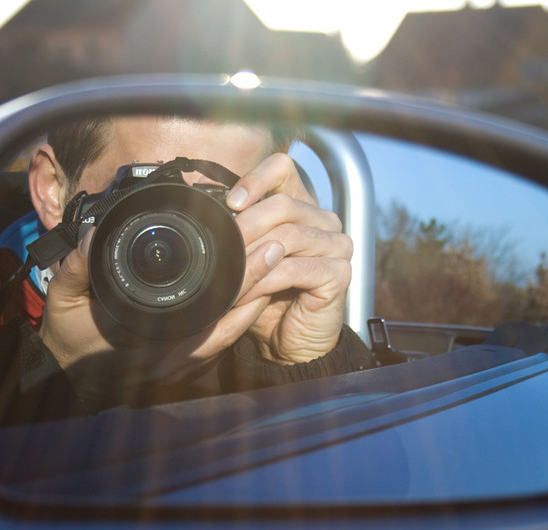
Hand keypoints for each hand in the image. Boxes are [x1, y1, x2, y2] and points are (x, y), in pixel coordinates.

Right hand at [38, 153, 351, 401]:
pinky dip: (239, 318)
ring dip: (252, 301)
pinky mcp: (184, 363)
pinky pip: (220, 341)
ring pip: (228, 333)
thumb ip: (75, 272)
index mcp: (146, 347)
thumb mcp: (63, 304)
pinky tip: (256, 294)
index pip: (200, 321)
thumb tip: (89, 240)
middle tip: (275, 251)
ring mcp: (180, 363)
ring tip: (274, 265)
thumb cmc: (67, 340)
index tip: (251, 256)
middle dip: (253, 288)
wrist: (66, 377)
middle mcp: (171, 359)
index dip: (230, 293)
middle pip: (224, 324)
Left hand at [225, 153, 351, 364]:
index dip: (256, 179)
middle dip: (245, 227)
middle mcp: (324, 221)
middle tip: (220, 250)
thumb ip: (238, 230)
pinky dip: (263, 281)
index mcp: (302, 207)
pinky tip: (245, 294)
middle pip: (283, 204)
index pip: (283, 168)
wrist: (287, 343)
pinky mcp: (339, 273)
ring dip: (250, 260)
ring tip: (227, 279)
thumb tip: (208, 205)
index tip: (231, 203)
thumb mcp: (247, 258)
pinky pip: (295, 268)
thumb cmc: (266, 298)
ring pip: (288, 236)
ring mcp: (336, 246)